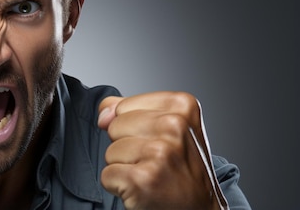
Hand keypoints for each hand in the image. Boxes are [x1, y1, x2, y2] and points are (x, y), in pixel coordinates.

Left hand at [98, 92, 227, 209]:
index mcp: (181, 105)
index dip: (132, 128)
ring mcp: (159, 152)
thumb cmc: (182, 169)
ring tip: (151, 175)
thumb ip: (129, 111)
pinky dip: (119, 186)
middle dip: (126, 146)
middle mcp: (174, 125)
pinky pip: (107, 175)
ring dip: (124, 167)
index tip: (159, 142)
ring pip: (110, 151)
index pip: (121, 106)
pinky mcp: (143, 179)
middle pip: (114, 126)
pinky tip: (144, 189)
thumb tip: (103, 114)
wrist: (200, 208)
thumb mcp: (166, 128)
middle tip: (155, 161)